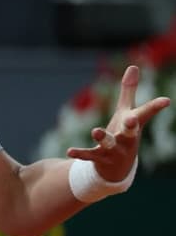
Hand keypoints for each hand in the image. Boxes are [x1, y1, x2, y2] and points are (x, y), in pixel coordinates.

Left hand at [66, 65, 171, 180]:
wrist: (118, 169)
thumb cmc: (124, 134)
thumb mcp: (126, 112)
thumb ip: (129, 91)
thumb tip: (133, 66)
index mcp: (133, 125)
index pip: (145, 114)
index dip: (155, 107)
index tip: (166, 100)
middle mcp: (127, 139)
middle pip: (131, 132)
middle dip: (131, 126)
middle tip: (131, 119)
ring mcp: (114, 150)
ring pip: (110, 144)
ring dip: (103, 137)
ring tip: (96, 131)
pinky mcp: (99, 158)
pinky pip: (89, 155)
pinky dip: (80, 153)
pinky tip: (69, 151)